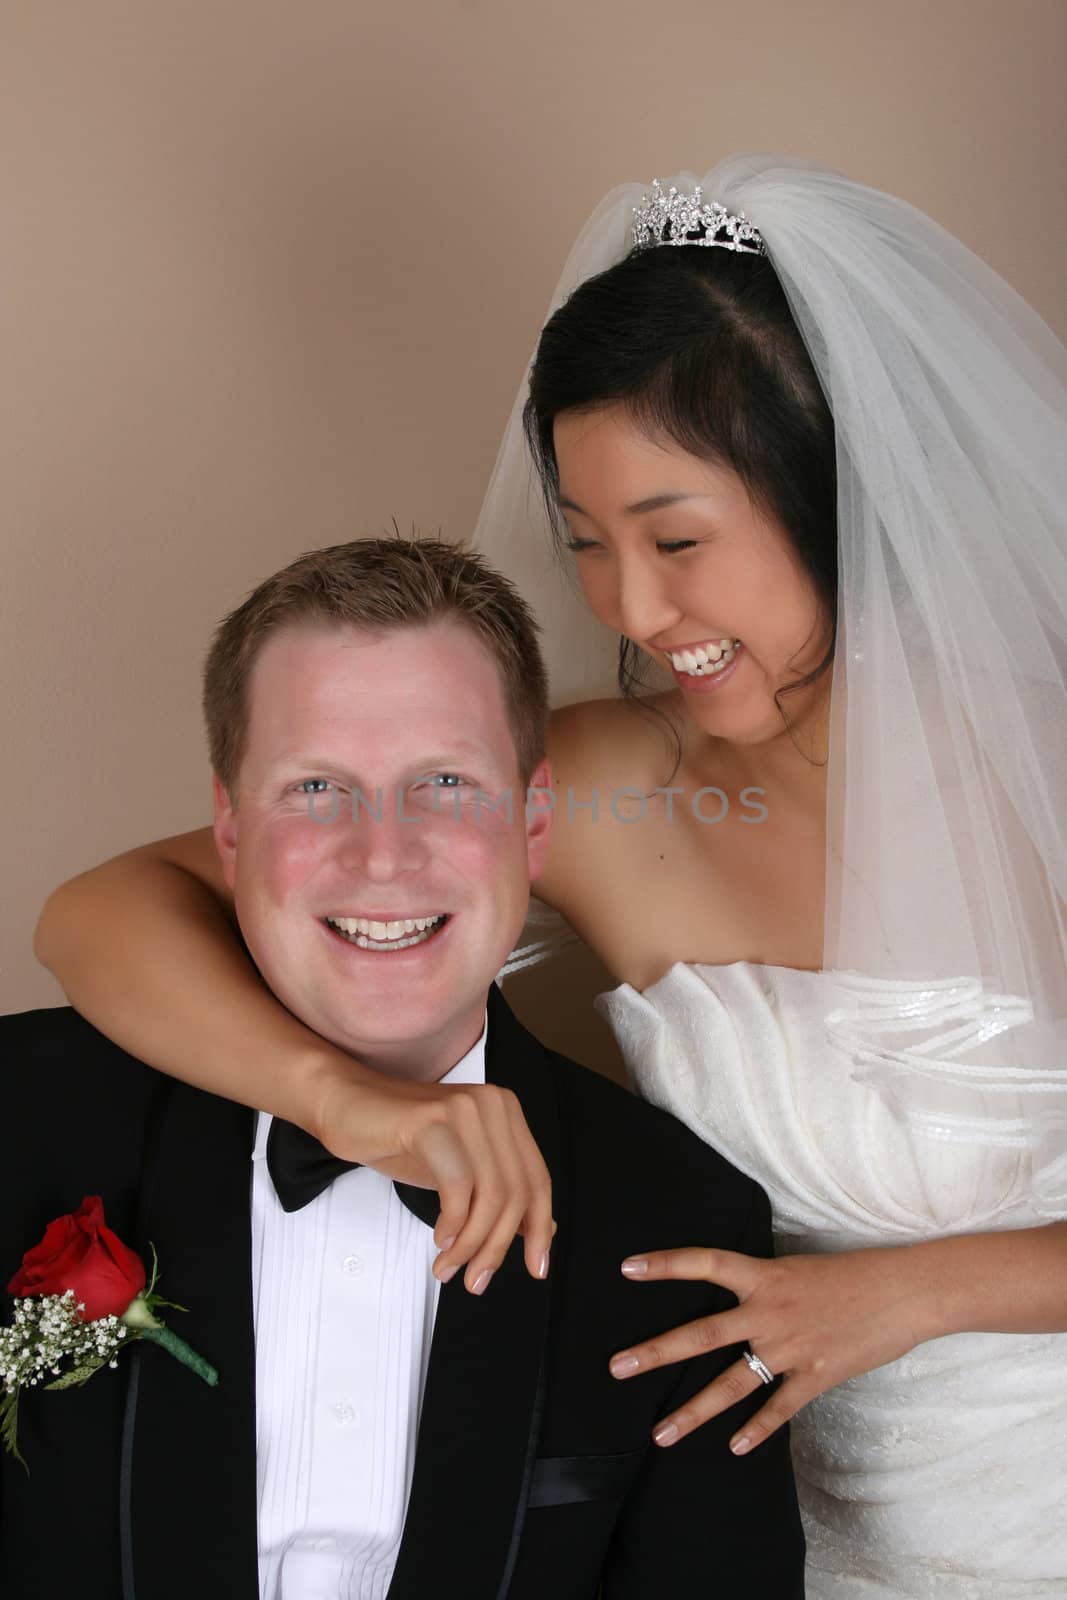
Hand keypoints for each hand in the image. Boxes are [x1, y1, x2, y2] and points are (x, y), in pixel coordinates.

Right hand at [313, 1069, 554, 1294]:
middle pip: (516, 1192)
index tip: (536, 1270)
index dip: (541, 1229)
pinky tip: (439, 1238)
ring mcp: (463, 1109)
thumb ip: (498, 1194)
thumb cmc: (400, 1139)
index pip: (537, 1179)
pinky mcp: (431, 1121)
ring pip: (489, 1194)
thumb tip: (542, 1232)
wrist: (346, 1104)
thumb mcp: (459, 1170)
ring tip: (448, 1267)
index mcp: (506, 1113)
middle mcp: (493, 1106)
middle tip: (475, 1282)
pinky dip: (453, 1221)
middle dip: (498, 1246)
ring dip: (472, 1244)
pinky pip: (457, 1184)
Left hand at [609, 1244, 928, 1452]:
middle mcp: (769, 1312)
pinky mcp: (815, 1376)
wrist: (904, 1292)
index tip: (626, 1268)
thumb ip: (763, 1284)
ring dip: (693, 1411)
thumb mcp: (797, 1268)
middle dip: (657, 1351)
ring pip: (731, 1384)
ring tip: (659, 1433)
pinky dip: (756, 1430)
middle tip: (617, 1367)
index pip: (706, 1263)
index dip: (666, 1264)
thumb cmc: (853, 1274)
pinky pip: (778, 1408)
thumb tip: (735, 1292)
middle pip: (702, 1334)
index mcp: (764, 1276)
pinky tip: (735, 1448)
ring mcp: (790, 1347)